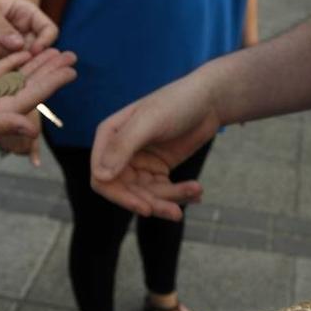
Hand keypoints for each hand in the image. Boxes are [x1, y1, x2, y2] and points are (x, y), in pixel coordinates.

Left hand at [0, 0, 57, 61]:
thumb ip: (1, 27)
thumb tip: (20, 45)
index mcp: (26, 13)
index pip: (48, 30)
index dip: (45, 42)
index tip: (32, 51)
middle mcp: (23, 30)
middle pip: (37, 50)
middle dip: (22, 54)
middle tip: (2, 48)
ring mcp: (11, 45)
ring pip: (22, 62)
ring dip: (6, 57)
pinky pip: (6, 68)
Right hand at [0, 48, 75, 155]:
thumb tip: (31, 129)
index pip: (32, 96)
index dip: (53, 82)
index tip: (72, 70)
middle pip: (30, 85)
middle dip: (51, 70)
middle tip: (72, 54)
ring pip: (15, 77)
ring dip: (34, 64)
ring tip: (54, 51)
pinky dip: (10, 62)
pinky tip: (23, 52)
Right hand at [90, 74, 221, 219]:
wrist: (209, 98)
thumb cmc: (177, 102)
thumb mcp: (150, 121)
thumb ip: (123, 146)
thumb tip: (101, 176)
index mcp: (109, 137)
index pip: (101, 177)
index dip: (120, 196)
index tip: (145, 208)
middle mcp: (120, 152)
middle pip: (127, 192)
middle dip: (151, 203)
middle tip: (175, 211)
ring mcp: (140, 163)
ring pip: (147, 195)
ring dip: (170, 199)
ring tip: (195, 192)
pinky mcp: (159, 169)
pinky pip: (164, 192)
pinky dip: (180, 194)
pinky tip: (197, 192)